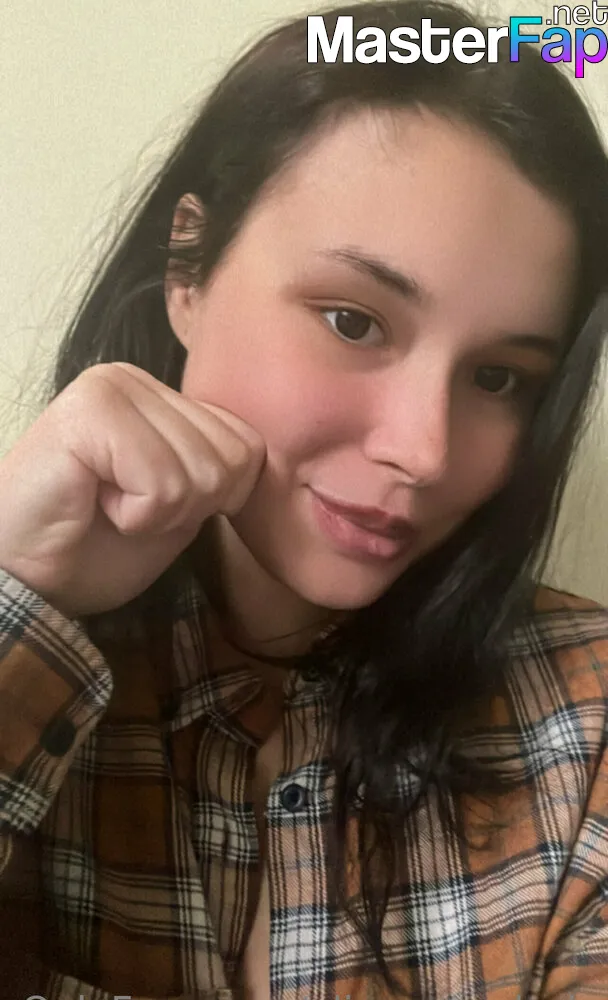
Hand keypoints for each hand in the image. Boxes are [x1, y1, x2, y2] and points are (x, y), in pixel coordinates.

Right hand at [0, 363, 266, 617]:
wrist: (28, 581)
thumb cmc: (96, 547)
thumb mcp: (179, 507)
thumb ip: (217, 471)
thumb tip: (264, 458)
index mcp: (162, 396)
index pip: (249, 447)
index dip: (212, 499)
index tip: (151, 506)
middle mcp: (137, 378)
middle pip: (229, 459)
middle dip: (185, 507)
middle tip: (125, 508)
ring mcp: (111, 388)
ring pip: (200, 472)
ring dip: (157, 514)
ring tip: (107, 505)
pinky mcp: (88, 414)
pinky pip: (162, 483)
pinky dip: (136, 516)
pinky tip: (94, 505)